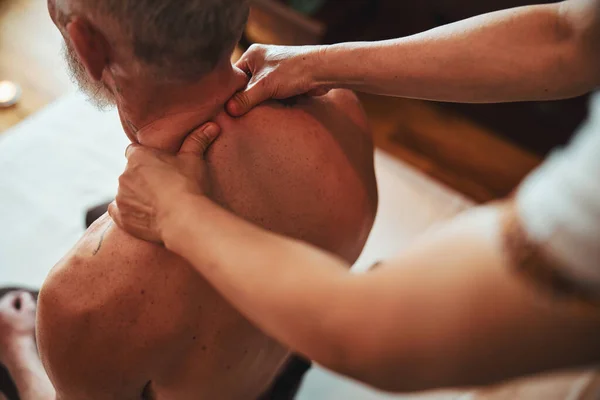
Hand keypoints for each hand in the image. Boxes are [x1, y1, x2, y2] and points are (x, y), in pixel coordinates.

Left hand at [0, 291, 36, 364]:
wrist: (18, 354)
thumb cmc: (25, 332)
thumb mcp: (30, 312)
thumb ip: (26, 300)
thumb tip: (23, 295)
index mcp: (1, 309)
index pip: (12, 297)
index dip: (22, 297)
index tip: (30, 300)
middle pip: (6, 308)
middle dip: (17, 308)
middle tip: (28, 312)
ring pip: (4, 319)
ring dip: (13, 318)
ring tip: (24, 324)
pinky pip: (3, 329)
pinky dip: (9, 328)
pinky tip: (18, 333)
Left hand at [109, 123, 220, 242]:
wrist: (183, 218)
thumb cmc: (188, 185)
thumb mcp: (194, 160)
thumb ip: (197, 141)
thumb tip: (212, 126)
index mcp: (138, 157)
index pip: (135, 152)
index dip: (147, 159)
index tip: (160, 168)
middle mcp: (124, 174)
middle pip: (130, 173)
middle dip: (142, 178)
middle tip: (163, 187)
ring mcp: (120, 196)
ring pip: (125, 192)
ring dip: (136, 196)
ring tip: (158, 205)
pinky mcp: (120, 217)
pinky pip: (118, 211)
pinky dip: (128, 212)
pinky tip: (142, 216)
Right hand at [226, 44, 330, 116]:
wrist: (322, 71)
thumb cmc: (293, 72)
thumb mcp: (265, 86)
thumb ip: (245, 99)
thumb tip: (229, 110)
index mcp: (252, 55)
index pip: (233, 76)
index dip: (230, 92)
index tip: (228, 107)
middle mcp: (261, 61)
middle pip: (246, 85)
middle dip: (246, 99)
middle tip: (240, 114)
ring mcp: (273, 71)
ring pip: (260, 92)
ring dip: (260, 102)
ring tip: (256, 114)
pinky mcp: (284, 81)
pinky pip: (271, 95)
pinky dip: (271, 103)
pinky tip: (270, 112)